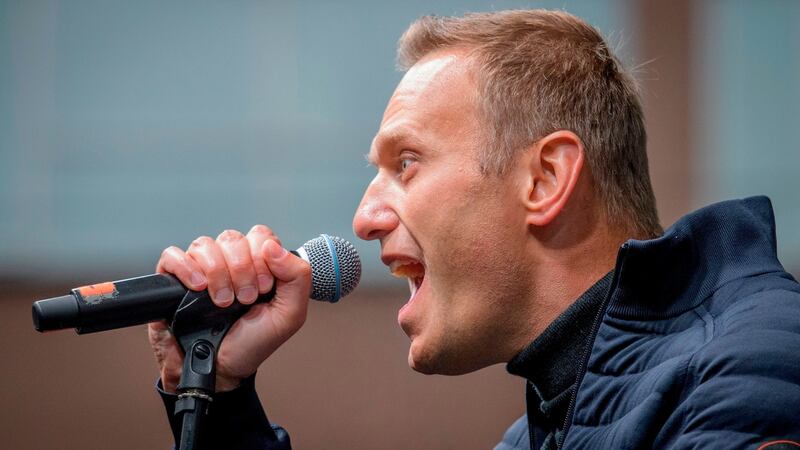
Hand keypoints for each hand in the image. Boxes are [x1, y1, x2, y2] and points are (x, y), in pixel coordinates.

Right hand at [148, 225, 310, 392]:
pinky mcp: (172, 280)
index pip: (260, 236)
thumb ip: (297, 277)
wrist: (220, 370)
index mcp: (257, 264)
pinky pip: (172, 255)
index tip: (265, 288)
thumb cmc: (252, 343)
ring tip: (222, 302)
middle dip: (242, 269)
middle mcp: (228, 262)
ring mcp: (200, 269)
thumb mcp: (289, 315)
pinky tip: (198, 288)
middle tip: (245, 298)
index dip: (263, 257)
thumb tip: (273, 246)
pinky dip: (186, 268)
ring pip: (204, 244)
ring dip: (217, 272)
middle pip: (232, 238)